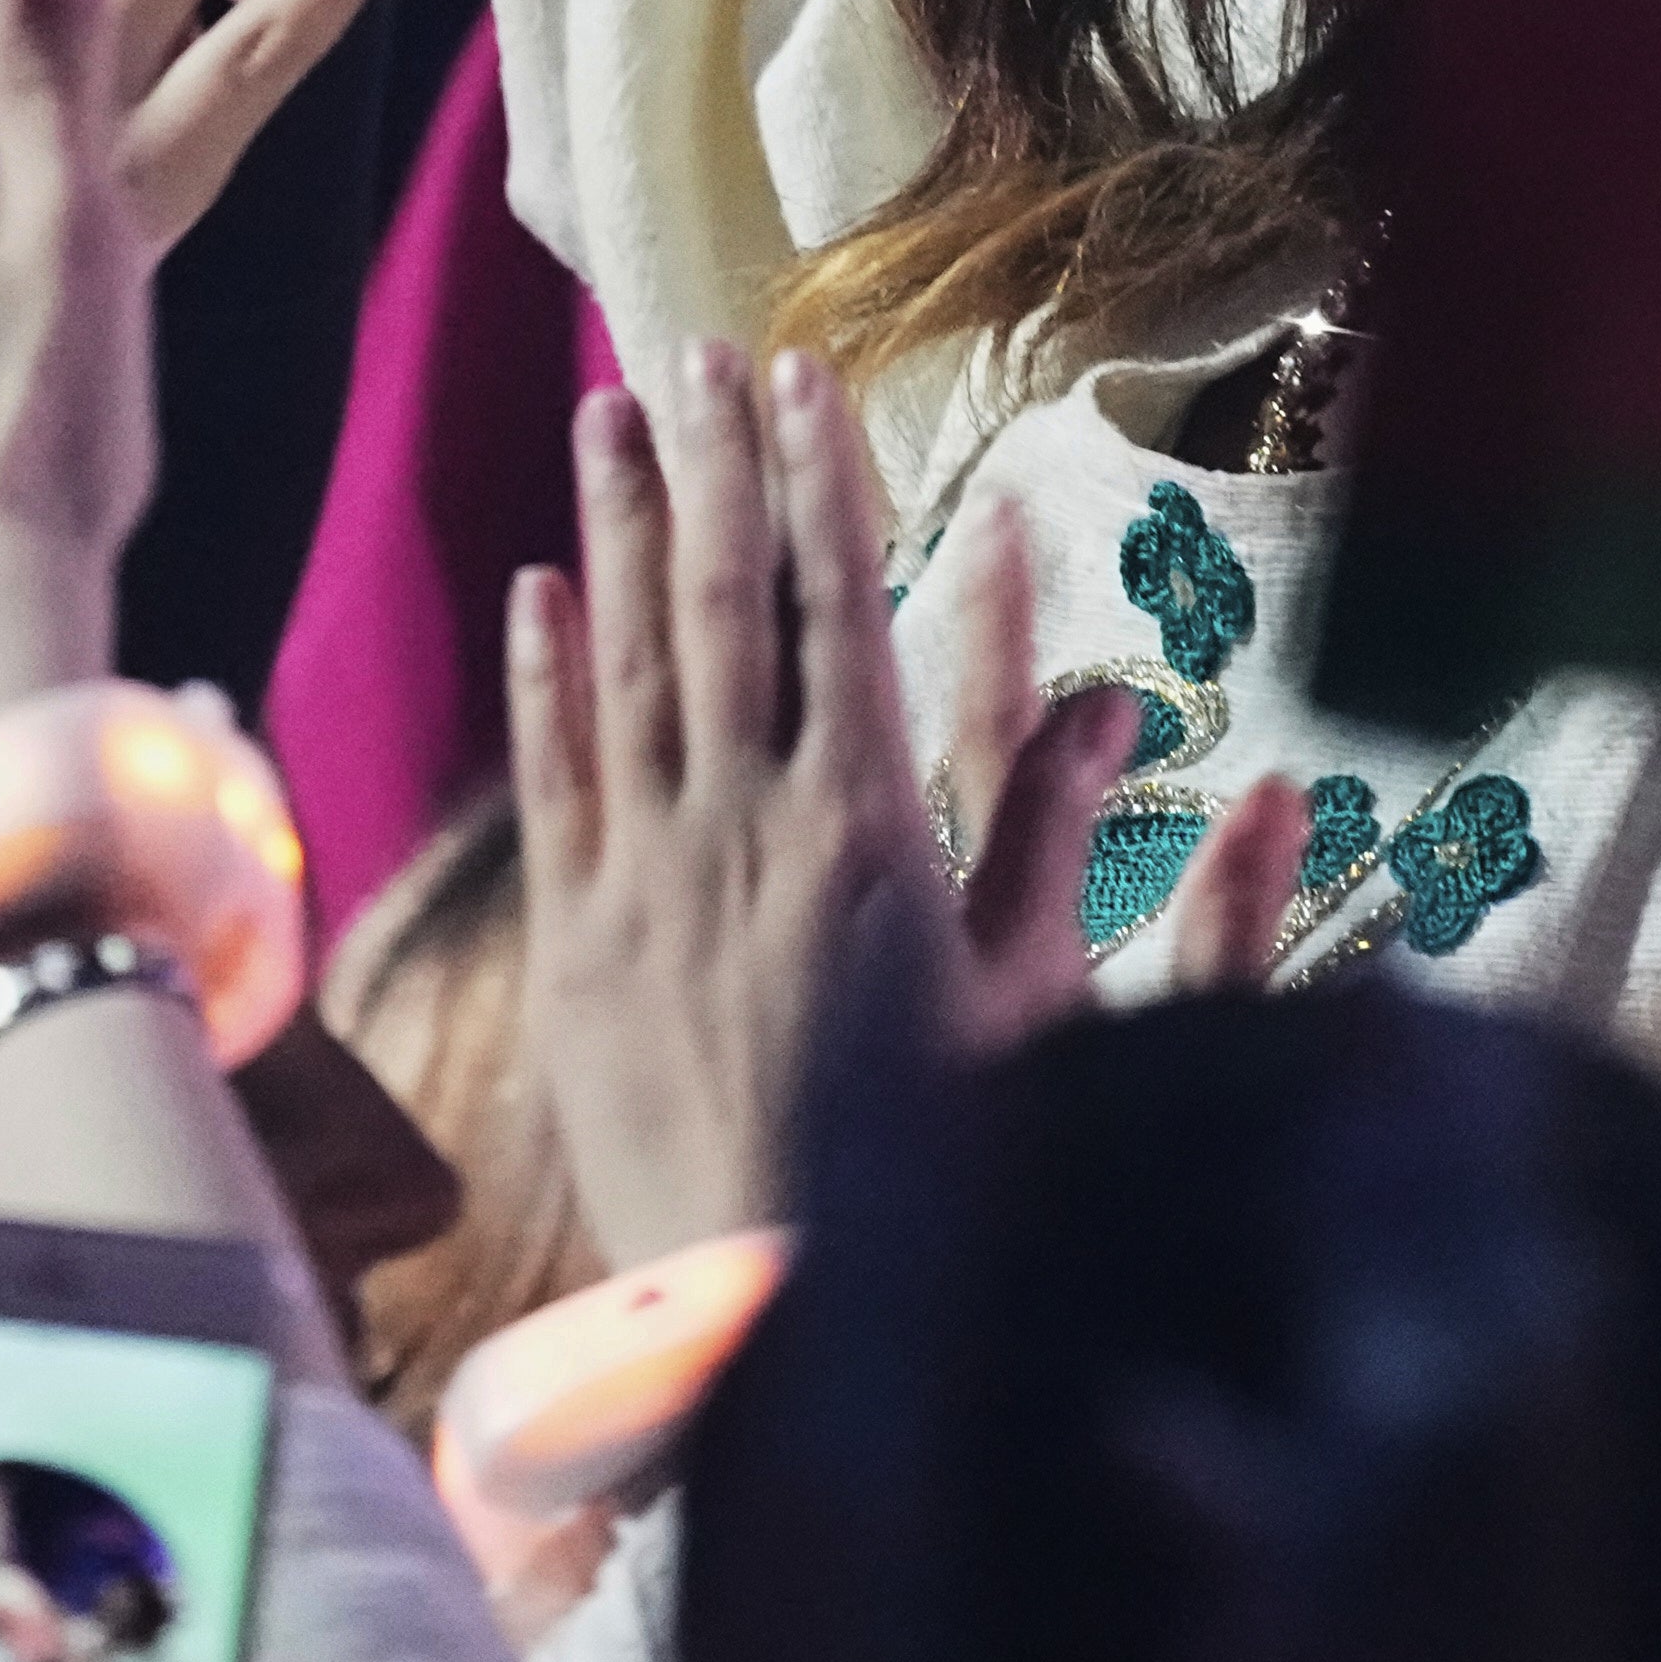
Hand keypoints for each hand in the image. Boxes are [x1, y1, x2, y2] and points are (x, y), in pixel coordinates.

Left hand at [503, 347, 1130, 1270]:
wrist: (783, 1312)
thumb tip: (1119, 699)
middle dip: (711, 465)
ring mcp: (645, 883)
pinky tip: (541, 591)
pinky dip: (547, 676)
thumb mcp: (1034, 997)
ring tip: (610, 416)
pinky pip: (556, 780)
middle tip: (696, 349)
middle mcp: (741, 829)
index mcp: (864, 827)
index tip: (806, 376)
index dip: (818, 482)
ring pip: (623, 667)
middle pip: (718, 606)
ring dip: (614, 530)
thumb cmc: (947, 1167)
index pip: (835, 608)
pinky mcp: (577, 949)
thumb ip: (1062, 837)